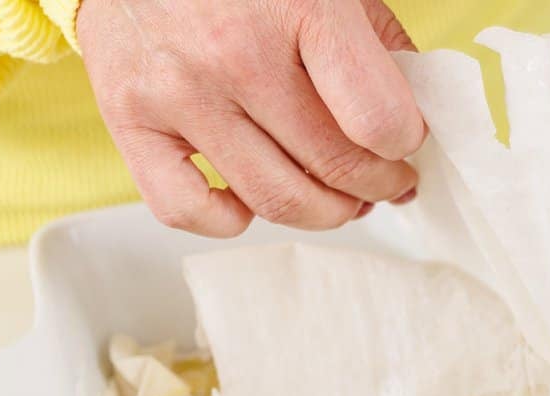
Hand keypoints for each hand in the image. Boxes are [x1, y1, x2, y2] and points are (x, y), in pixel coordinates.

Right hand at [77, 0, 424, 236]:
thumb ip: (379, 46)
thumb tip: (420, 119)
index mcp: (298, 7)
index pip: (379, 121)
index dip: (407, 143)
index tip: (407, 141)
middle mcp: (233, 54)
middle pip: (334, 169)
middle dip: (378, 187)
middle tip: (386, 181)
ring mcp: (177, 91)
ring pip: (274, 200)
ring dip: (323, 213)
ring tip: (338, 196)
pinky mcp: (128, 118)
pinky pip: (185, 210)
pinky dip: (229, 220)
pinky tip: (250, 196)